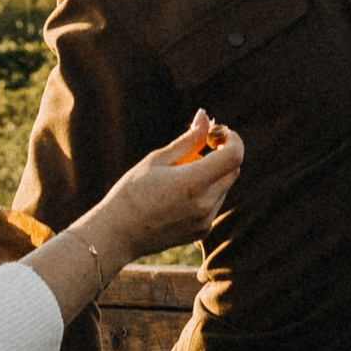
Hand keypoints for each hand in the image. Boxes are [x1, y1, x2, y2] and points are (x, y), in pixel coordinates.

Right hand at [107, 112, 243, 256]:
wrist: (117, 234)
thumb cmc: (132, 192)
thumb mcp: (158, 160)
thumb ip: (188, 140)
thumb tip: (204, 116)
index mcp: (192, 183)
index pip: (233, 156)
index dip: (232, 140)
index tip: (219, 133)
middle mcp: (204, 204)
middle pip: (232, 171)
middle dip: (222, 155)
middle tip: (199, 148)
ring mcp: (204, 221)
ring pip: (223, 188)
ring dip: (213, 175)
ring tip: (179, 177)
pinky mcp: (202, 232)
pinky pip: (215, 205)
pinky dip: (206, 194)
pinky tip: (178, 196)